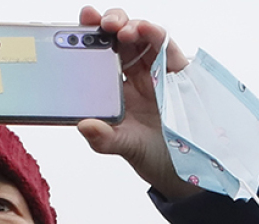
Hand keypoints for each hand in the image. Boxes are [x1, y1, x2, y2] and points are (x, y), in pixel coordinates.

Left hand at [76, 7, 200, 199]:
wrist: (181, 166)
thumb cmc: (148, 151)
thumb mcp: (121, 145)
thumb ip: (102, 137)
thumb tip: (84, 125)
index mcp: (115, 85)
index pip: (100, 53)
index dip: (90, 35)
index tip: (77, 24)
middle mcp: (135, 73)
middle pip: (121, 36)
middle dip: (109, 23)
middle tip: (97, 23)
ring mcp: (157, 70)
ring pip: (144, 36)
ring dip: (132, 26)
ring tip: (120, 29)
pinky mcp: (178, 73)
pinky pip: (168, 48)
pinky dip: (156, 35)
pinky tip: (145, 30)